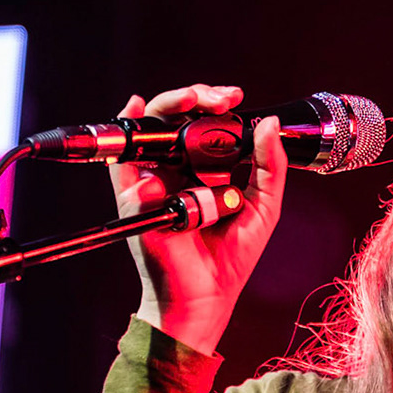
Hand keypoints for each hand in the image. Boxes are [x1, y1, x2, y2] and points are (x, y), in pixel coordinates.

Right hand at [111, 83, 287, 354]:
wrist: (207, 296)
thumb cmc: (232, 257)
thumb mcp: (264, 206)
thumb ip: (270, 166)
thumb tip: (267, 123)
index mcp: (205, 168)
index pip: (205, 123)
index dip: (216, 104)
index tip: (237, 98)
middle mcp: (176, 169)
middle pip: (176, 118)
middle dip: (196, 96)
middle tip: (220, 98)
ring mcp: (154, 181)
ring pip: (151, 130)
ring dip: (169, 105)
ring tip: (194, 99)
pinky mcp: (134, 199)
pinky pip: (122, 164)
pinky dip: (127, 136)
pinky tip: (135, 108)